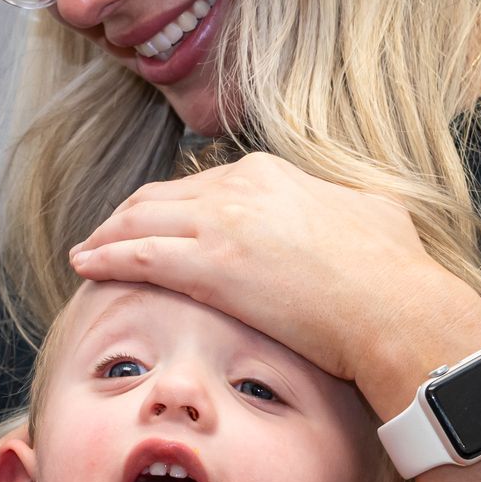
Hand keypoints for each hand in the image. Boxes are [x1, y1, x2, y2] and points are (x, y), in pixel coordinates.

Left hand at [67, 153, 480, 397]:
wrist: (395, 307)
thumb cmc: (393, 274)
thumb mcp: (370, 214)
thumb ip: (338, 207)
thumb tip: (340, 210)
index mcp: (271, 174)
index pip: (200, 184)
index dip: (169, 207)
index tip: (152, 223)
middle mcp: (240, 187)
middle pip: (159, 197)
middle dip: (126, 218)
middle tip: (104, 238)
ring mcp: (221, 223)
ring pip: (139, 222)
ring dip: (105, 238)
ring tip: (86, 253)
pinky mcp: (209, 265)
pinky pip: (137, 256)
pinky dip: (104, 258)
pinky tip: (84, 267)